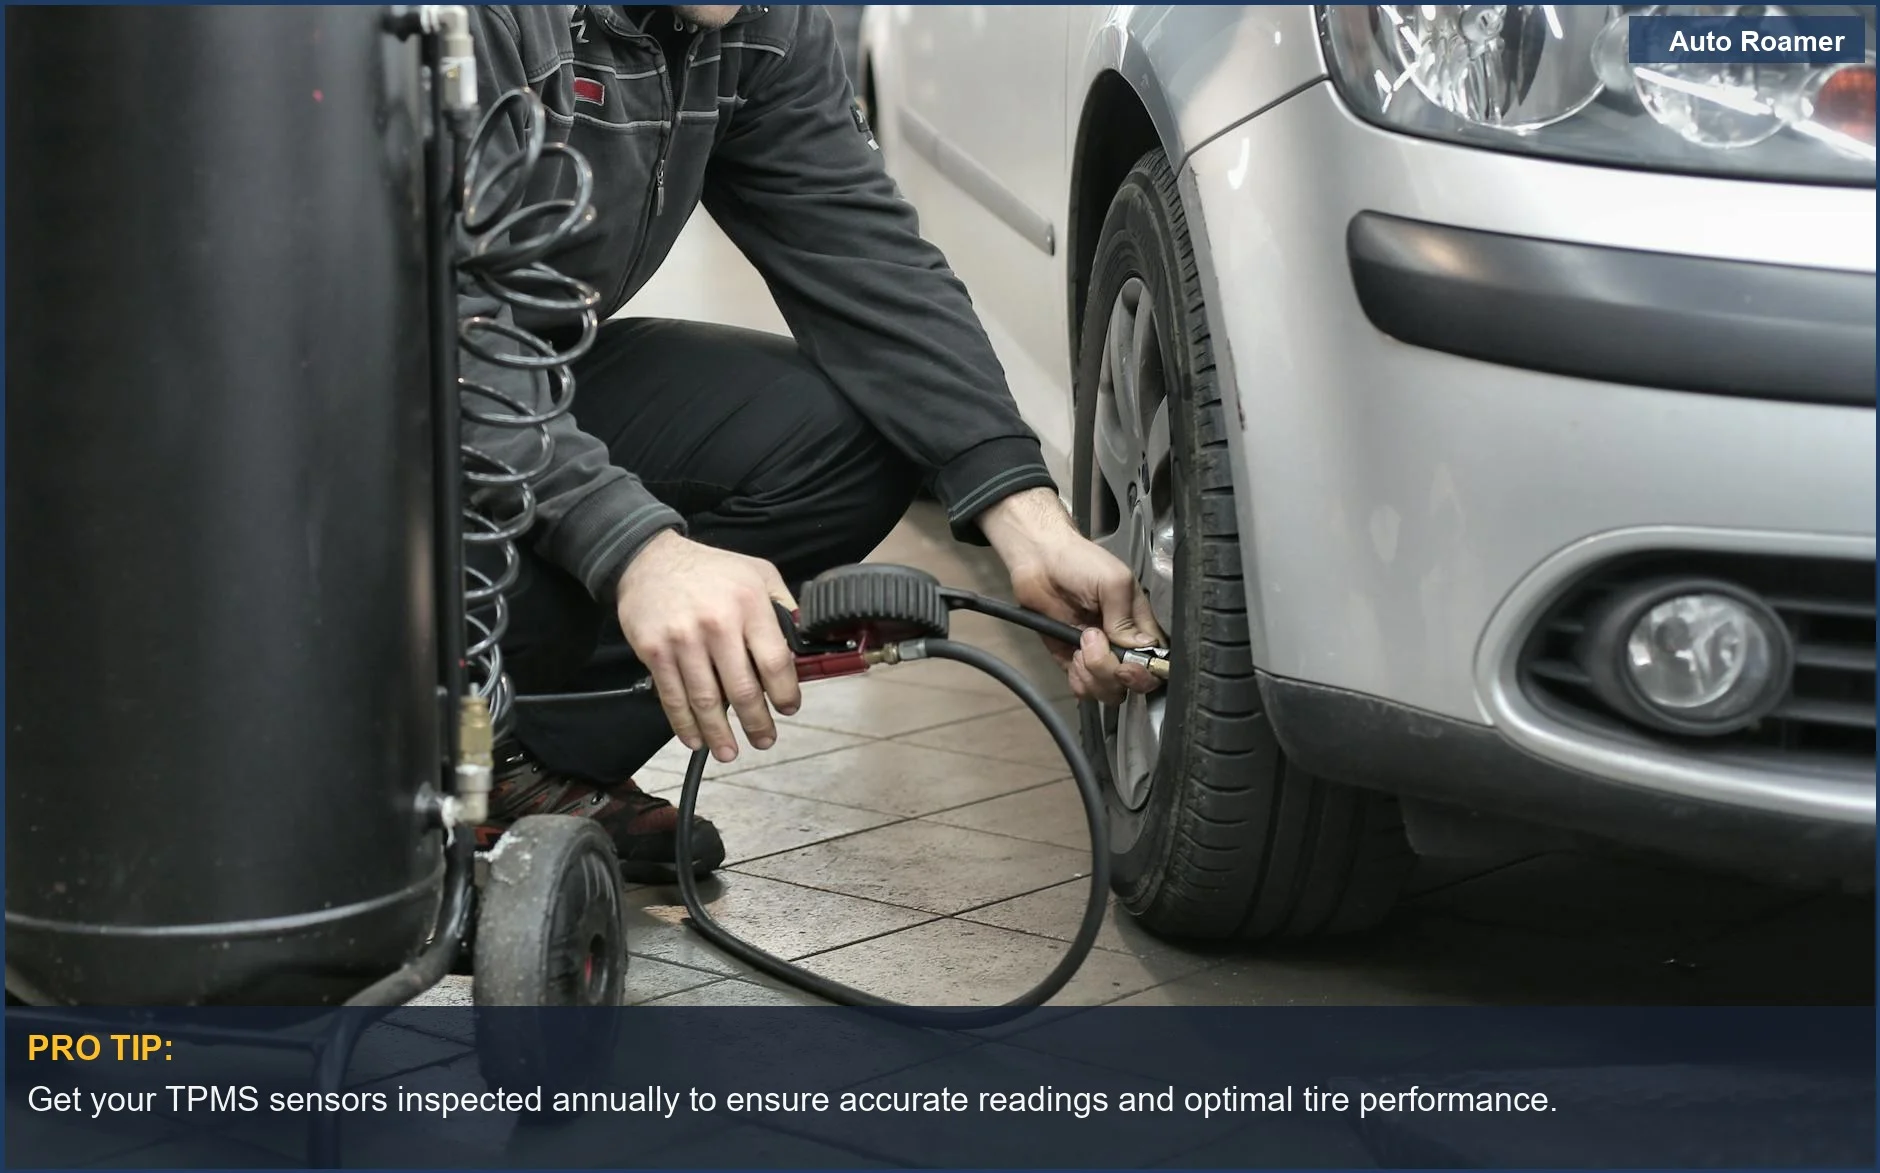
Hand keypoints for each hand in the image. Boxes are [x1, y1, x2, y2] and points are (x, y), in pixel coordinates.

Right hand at [614, 530, 799, 761]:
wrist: (648, 559)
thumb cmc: (710, 569)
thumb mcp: (758, 572)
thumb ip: (783, 605)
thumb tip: (803, 643)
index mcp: (749, 604)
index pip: (775, 662)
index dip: (785, 693)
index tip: (789, 708)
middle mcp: (717, 623)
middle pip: (742, 689)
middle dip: (756, 723)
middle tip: (765, 740)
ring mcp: (683, 640)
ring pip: (706, 700)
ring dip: (719, 733)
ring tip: (730, 752)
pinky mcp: (655, 651)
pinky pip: (673, 696)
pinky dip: (684, 724)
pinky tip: (695, 739)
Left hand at [978, 487, 1163, 705]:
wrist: (1039, 560)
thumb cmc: (1079, 562)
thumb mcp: (1113, 582)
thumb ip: (1126, 617)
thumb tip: (1139, 648)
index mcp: (1139, 625)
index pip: (1155, 662)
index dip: (1144, 671)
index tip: (1128, 664)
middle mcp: (1121, 644)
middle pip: (1131, 683)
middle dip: (1112, 672)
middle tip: (1093, 641)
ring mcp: (1097, 655)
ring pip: (1108, 691)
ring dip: (1093, 674)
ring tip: (1080, 642)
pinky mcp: (1071, 661)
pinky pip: (1083, 688)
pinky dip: (1078, 679)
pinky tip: (1072, 655)